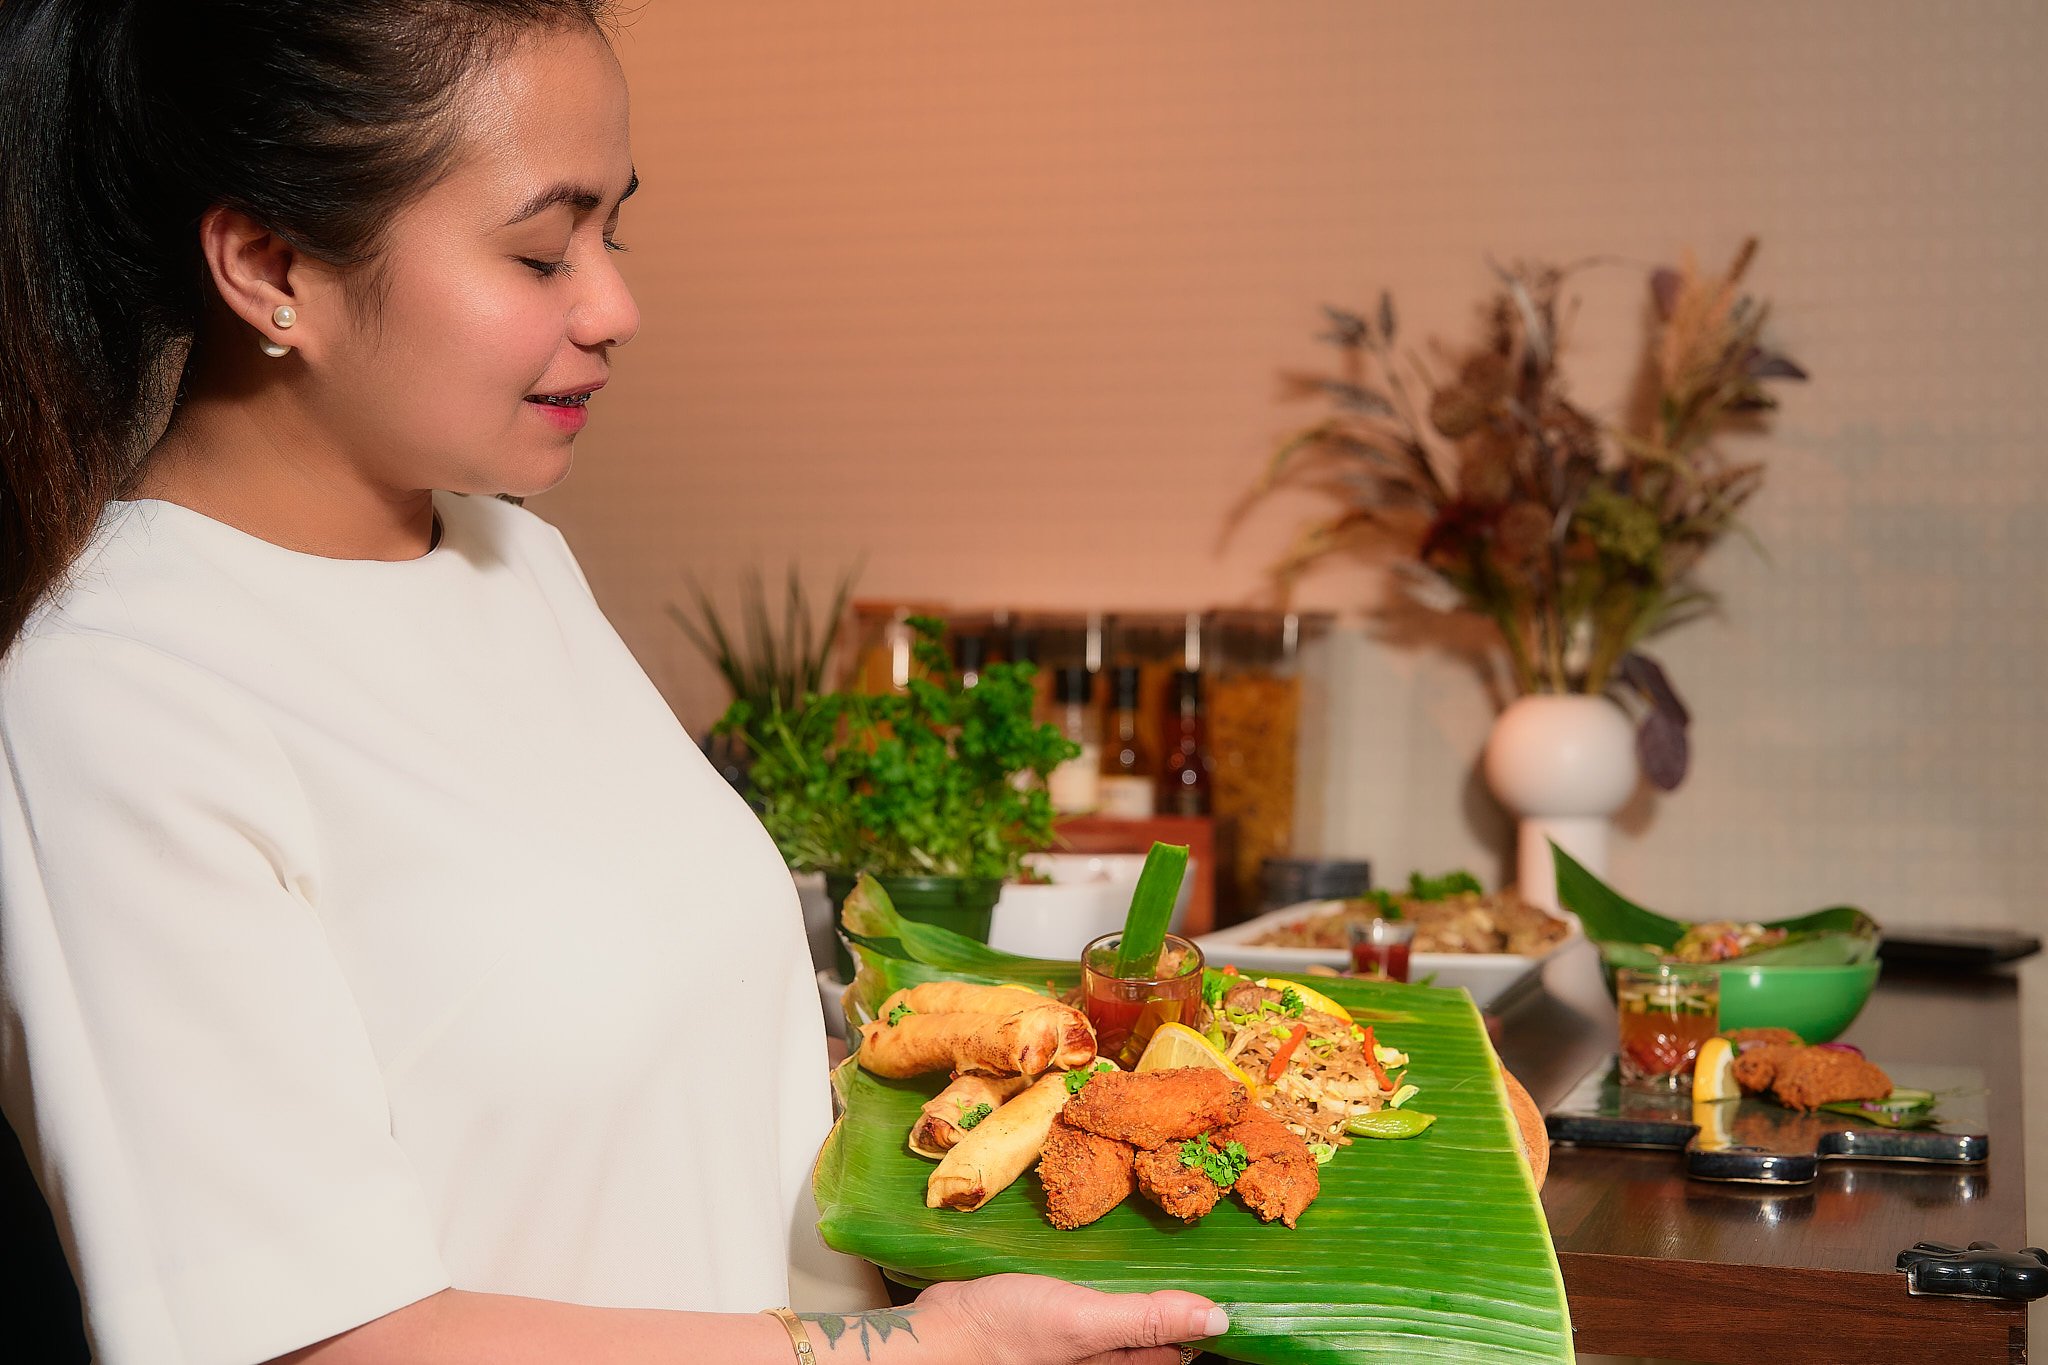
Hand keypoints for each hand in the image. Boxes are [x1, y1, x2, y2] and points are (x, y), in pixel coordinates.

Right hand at [915, 1272, 1225, 1364]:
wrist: (940, 1333)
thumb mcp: (1084, 1322)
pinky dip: (1110, 1283)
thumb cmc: (1007, 1334)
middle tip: (1200, 1246)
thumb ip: (1147, 1319)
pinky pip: (1098, 1307)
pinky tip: (1108, 1254)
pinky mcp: (1058, 1325)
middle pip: (1157, 1334)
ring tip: (1162, 1242)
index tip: (1231, 1272)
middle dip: (1178, 1299)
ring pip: (1128, 1319)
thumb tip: (1218, 1318)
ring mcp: (1081, 1346)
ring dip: (1144, 1287)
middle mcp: (1105, 1362)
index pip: (1182, 1347)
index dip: (1206, 1314)